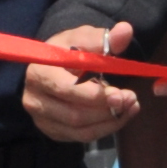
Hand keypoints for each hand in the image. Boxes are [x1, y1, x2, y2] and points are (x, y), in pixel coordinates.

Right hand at [24, 22, 149, 144]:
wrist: (55, 65)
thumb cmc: (69, 50)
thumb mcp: (84, 38)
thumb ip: (104, 38)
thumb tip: (125, 31)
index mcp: (39, 72)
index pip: (67, 90)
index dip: (95, 96)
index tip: (121, 94)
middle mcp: (35, 99)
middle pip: (74, 115)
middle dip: (107, 110)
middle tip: (131, 99)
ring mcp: (42, 118)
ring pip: (80, 130)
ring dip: (111, 121)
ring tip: (131, 107)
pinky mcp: (52, 130)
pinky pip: (82, 137)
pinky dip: (105, 129)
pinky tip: (121, 116)